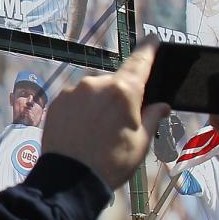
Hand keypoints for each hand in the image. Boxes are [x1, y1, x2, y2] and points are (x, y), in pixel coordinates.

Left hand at [41, 39, 168, 190]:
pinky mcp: (56, 102)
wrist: (69, 180)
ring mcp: (73, 91)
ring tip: (97, 133)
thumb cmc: (111, 163)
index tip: (153, 39)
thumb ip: (152, 117)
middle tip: (120, 123)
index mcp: (123, 91)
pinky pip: (75, 100)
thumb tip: (162, 105)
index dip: (148, 50)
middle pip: (115, 82)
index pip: (140, 62)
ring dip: (98, 104)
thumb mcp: (141, 142)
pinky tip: (82, 131)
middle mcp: (96, 84)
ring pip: (93, 91)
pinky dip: (81, 110)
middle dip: (120, 96)